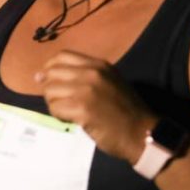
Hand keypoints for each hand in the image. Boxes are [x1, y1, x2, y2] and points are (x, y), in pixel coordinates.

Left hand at [36, 50, 155, 164]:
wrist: (142, 133)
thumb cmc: (126, 111)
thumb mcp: (110, 82)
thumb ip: (85, 76)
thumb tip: (48, 75)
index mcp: (99, 65)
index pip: (62, 56)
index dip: (49, 68)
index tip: (47, 80)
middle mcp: (92, 73)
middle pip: (52, 73)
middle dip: (49, 88)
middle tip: (59, 102)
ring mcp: (87, 90)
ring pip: (51, 91)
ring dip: (54, 103)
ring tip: (67, 112)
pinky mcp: (83, 109)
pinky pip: (56, 108)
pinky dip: (58, 115)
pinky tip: (70, 119)